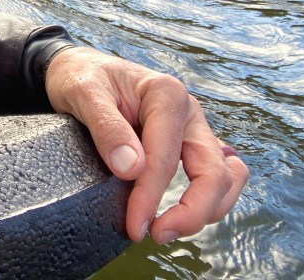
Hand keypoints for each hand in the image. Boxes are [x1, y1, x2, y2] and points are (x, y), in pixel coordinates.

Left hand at [43, 46, 247, 243]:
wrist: (78, 69)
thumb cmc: (81, 77)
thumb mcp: (82, 93)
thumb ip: (106, 127)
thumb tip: (132, 169)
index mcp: (167, 93)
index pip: (167, 156)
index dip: (150, 195)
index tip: (134, 225)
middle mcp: (188, 111)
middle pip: (213, 171)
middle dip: (192, 212)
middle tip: (155, 235)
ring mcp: (192, 128)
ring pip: (224, 177)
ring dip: (206, 210)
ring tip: (166, 229)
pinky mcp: (189, 143)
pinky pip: (217, 174)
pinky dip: (210, 198)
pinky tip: (182, 213)